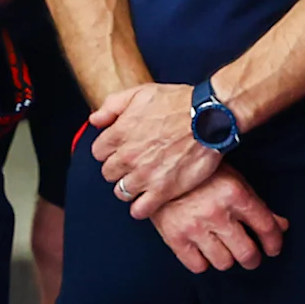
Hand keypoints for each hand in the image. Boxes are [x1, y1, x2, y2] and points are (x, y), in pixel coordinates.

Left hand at [88, 81, 222, 219]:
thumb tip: (95, 119)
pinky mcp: (163, 190)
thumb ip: (112, 106)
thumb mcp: (140, 93)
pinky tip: (148, 200)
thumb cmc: (178, 103)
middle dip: (119, 169)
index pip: (98, 152)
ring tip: (143, 180)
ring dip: (129, 188)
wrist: (209, 117)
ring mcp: (144, 175)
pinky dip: (140, 208)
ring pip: (121, 192)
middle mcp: (128, 157)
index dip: (110, 151)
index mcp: (119, 134)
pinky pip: (140, 210)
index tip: (121, 150)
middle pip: (108, 173)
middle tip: (134, 164)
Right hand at [149, 170, 288, 273]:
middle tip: (249, 256)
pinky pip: (198, 266)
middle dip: (252, 258)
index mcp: (235, 194)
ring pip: (224, 263)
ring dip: (227, 258)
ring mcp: (195, 226)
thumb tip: (281, 226)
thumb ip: (257, 206)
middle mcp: (217, 212)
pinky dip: (203, 261)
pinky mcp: (174, 237)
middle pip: (247, 253)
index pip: (266, 228)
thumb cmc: (200, 174)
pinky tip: (203, 249)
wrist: (156, 168)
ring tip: (222, 248)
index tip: (272, 248)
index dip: (274, 242)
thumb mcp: (233, 181)